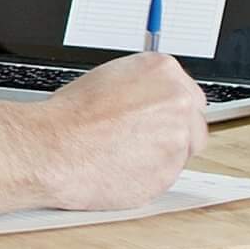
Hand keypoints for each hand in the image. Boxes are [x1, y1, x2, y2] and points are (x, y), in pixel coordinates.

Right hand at [33, 53, 207, 210]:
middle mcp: (177, 101)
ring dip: (160, 156)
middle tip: (143, 141)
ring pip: (182, 153)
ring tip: (122, 155)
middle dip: (174, 133)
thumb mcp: (110, 78)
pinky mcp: (169, 173)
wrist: (54, 147)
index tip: (158, 119)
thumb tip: (151, 99)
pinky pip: (166, 177)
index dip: (170, 110)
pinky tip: (120, 169)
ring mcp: (177, 139)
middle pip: (194, 123)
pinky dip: (148, 177)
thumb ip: (144, 88)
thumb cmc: (71, 116)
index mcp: (163, 71)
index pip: (187, 93)